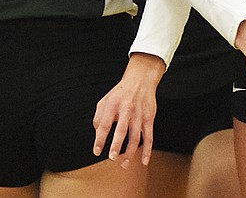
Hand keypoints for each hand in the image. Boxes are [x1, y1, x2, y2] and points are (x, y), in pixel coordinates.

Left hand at [92, 52, 163, 167]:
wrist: (140, 80)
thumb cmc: (120, 93)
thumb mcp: (105, 100)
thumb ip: (98, 117)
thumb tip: (98, 135)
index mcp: (112, 105)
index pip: (104, 124)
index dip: (100, 139)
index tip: (97, 151)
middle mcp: (126, 109)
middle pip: (121, 129)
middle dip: (117, 144)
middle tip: (112, 157)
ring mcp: (139, 115)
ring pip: (136, 136)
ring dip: (130, 152)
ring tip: (124, 164)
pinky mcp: (149, 119)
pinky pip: (149, 137)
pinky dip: (147, 150)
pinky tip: (144, 161)